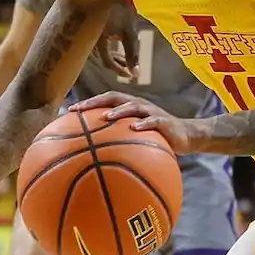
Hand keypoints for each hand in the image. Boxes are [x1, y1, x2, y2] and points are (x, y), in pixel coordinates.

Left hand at [69, 91, 197, 154]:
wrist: (186, 136)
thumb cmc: (155, 138)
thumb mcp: (135, 137)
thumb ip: (118, 140)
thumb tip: (93, 156)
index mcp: (129, 107)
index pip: (104, 100)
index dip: (88, 103)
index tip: (68, 111)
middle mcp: (138, 105)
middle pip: (114, 98)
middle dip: (95, 102)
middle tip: (79, 110)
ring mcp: (151, 112)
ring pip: (132, 106)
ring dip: (118, 110)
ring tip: (105, 117)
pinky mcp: (164, 122)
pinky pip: (153, 121)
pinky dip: (144, 123)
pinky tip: (134, 128)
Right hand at [94, 2, 138, 79]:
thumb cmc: (120, 6)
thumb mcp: (129, 31)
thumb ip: (132, 54)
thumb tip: (136, 74)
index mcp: (98, 39)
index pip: (108, 62)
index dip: (120, 70)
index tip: (131, 76)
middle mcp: (91, 34)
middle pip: (103, 55)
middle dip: (117, 62)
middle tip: (129, 67)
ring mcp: (90, 25)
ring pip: (101, 45)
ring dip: (113, 51)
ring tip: (125, 53)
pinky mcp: (92, 16)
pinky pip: (99, 34)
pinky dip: (110, 40)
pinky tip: (117, 35)